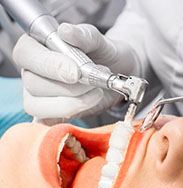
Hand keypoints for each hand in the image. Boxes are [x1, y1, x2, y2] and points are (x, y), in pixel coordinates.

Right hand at [12, 23, 137, 118]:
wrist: (116, 73)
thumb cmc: (104, 55)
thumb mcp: (100, 42)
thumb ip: (84, 35)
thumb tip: (66, 31)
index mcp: (38, 47)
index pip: (27, 55)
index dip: (50, 66)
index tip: (76, 73)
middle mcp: (33, 72)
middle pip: (33, 84)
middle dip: (68, 88)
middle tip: (94, 83)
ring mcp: (39, 95)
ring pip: (38, 106)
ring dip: (72, 103)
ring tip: (96, 93)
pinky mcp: (50, 113)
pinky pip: (47, 121)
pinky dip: (66, 116)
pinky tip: (85, 107)